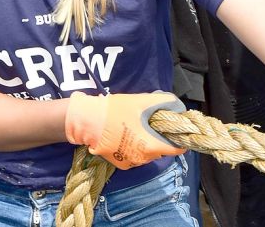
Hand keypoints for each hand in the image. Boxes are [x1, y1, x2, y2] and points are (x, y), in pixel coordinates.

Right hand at [65, 91, 186, 169]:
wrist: (86, 121)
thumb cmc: (114, 111)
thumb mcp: (140, 101)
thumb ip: (162, 102)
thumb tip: (177, 105)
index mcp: (151, 146)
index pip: (176, 149)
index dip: (179, 138)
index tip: (176, 129)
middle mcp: (143, 159)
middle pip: (161, 150)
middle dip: (159, 137)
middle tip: (151, 122)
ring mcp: (131, 162)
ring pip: (147, 153)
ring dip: (146, 142)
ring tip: (136, 127)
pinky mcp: (120, 163)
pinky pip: (135, 155)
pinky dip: (134, 147)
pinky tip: (126, 134)